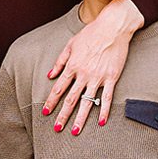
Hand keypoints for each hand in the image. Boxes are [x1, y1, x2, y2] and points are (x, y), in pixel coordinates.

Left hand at [42, 0, 142, 134]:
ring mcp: (98, 77)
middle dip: (62, 115)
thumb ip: (59, 61)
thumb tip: (50, 75)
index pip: (58, 88)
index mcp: (72, 65)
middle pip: (71, 99)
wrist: (112, 27)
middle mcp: (83, 74)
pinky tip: (101, 122)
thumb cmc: (91, 34)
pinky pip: (107, 98)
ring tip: (75, 131)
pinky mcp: (111, 78)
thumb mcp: (70, 44)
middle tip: (57, 129)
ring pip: (87, 102)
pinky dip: (104, 110)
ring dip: (80, 118)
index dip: (51, 102)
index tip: (45, 113)